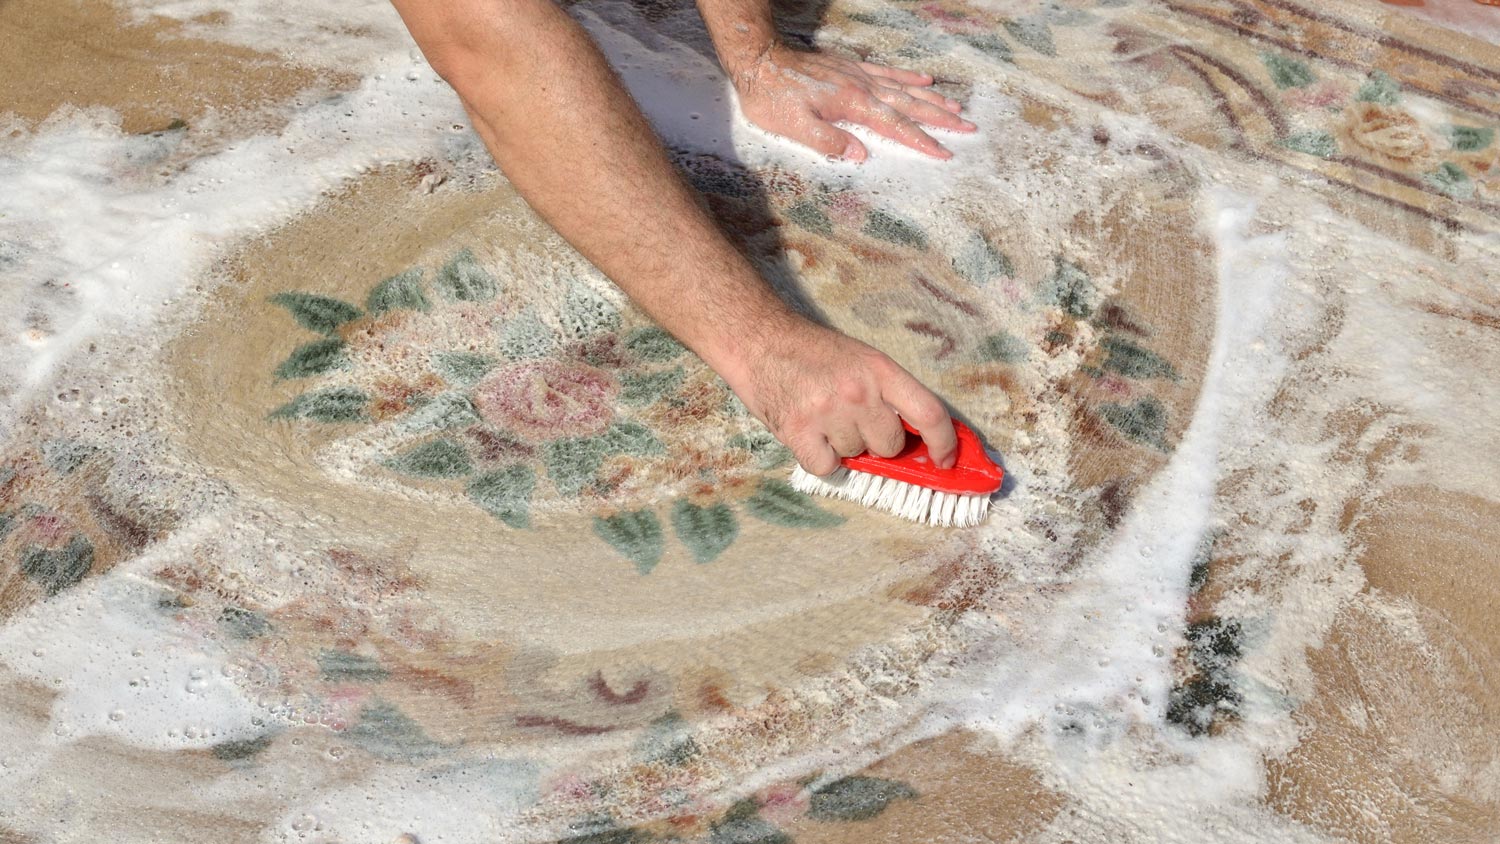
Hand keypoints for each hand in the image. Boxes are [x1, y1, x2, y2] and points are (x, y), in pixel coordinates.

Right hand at [719, 318, 956, 474]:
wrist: (758, 340)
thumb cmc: (812, 351)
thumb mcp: (861, 359)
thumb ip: (889, 394)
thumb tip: (916, 438)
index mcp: (881, 370)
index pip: (929, 414)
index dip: (944, 443)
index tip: (945, 461)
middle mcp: (859, 392)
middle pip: (891, 445)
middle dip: (876, 440)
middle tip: (852, 419)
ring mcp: (828, 413)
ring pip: (856, 457)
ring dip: (843, 446)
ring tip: (823, 417)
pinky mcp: (798, 432)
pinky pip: (827, 468)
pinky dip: (819, 458)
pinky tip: (808, 434)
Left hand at [730, 44, 974, 160]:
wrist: (760, 60)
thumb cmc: (773, 97)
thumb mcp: (795, 127)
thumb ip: (829, 142)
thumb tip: (861, 155)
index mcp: (853, 105)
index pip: (896, 127)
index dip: (922, 140)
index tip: (944, 152)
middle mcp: (862, 87)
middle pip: (909, 105)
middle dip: (940, 118)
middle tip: (967, 127)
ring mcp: (858, 75)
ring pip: (903, 88)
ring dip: (931, 98)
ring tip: (956, 106)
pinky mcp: (850, 67)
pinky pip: (887, 71)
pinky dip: (907, 76)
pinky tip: (923, 78)